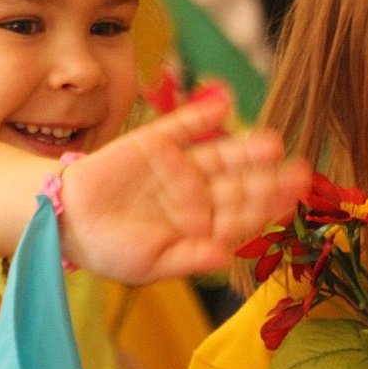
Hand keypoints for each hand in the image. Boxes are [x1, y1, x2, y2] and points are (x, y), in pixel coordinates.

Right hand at [61, 93, 309, 283]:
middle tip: (304, 171)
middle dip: (271, 179)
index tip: (296, 202)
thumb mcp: (152, 264)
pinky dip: (203, 114)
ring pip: (221, 155)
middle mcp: (198, 195)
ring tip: (274, 144)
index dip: (269, 208)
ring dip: (247, 149)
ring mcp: (179, 167)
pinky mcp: (156, 143)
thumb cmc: (110, 251)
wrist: (64, 222)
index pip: (242, 216)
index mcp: (201, 227)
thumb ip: (191, 258)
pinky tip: (226, 104)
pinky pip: (183, 126)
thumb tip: (227, 259)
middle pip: (241, 184)